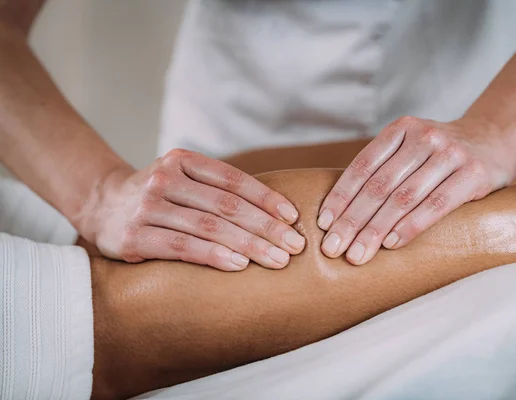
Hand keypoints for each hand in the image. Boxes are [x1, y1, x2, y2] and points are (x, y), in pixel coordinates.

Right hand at [78, 149, 304, 270]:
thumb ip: (216, 190)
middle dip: (266, 227)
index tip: (293, 218)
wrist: (100, 205)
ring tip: (278, 259)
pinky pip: (182, 247)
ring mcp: (147, 207)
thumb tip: (275, 214)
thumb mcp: (183, 180)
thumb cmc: (158, 197)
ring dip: (249, 245)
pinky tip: (239, 265)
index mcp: (182, 161)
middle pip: (226, 205)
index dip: (266, 198)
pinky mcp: (134, 237)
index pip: (233, 180)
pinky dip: (214, 256)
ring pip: (208, 227)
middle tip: (295, 245)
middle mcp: (164, 179)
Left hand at [318, 116, 515, 264]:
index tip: (324, 223)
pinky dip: (411, 226)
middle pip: (379, 185)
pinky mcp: (473, 173)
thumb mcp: (411, 148)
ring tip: (357, 254)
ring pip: (403, 198)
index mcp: (401, 130)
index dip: (341, 196)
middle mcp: (423, 137)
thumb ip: (384, 169)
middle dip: (352, 220)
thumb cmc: (441, 154)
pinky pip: (436, 205)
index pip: (362, 166)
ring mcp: (450, 153)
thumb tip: (341, 212)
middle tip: (333, 247)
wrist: (496, 138)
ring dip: (376, 230)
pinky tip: (392, 244)